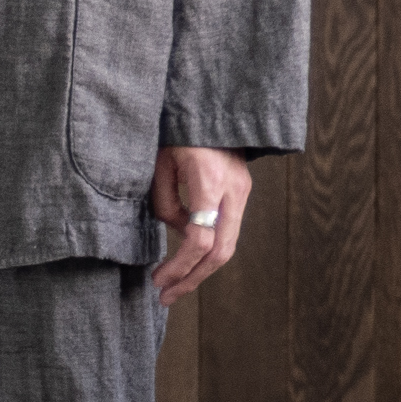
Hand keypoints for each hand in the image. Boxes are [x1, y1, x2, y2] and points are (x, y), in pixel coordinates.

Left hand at [149, 145, 250, 306]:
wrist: (209, 106)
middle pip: (221, 252)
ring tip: (175, 285)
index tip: (158, 279)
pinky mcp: (242, 190)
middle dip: (192, 279)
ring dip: (202, 270)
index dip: (179, 265)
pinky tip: (189, 259)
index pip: (200, 238)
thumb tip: (177, 232)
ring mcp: (242, 190)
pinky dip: (210, 251)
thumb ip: (165, 201)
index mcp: (208, 179)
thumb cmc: (176, 129)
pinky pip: (229, 230)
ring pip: (229, 245)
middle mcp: (232, 189)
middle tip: (165, 296)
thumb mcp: (159, 162)